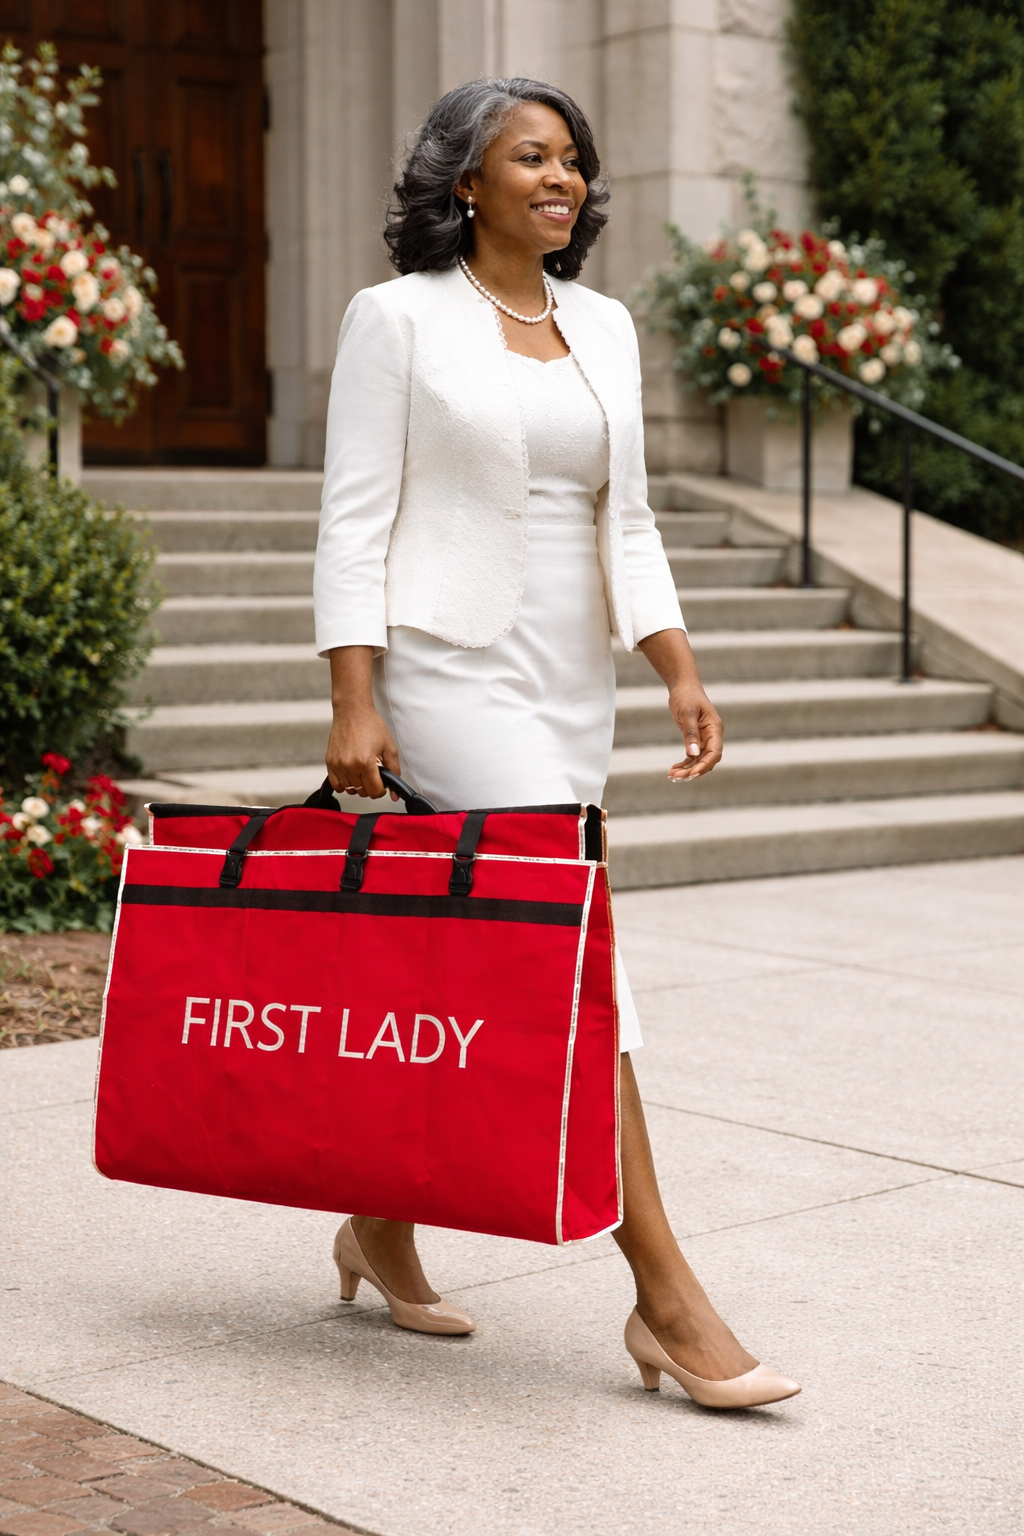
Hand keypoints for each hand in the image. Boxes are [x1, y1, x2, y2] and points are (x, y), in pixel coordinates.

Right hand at [325, 646, 399, 798]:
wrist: (352, 711)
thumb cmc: (371, 726)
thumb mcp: (389, 747)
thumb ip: (394, 771)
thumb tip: (395, 794)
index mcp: (366, 762)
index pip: (375, 791)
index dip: (381, 789)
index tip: (382, 783)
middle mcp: (350, 765)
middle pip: (363, 792)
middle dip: (371, 787)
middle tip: (374, 774)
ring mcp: (338, 765)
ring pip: (350, 790)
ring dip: (358, 785)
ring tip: (362, 772)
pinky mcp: (330, 762)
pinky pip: (336, 784)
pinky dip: (344, 783)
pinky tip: (351, 774)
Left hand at [666, 683, 722, 780]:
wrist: (682, 686)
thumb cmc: (686, 696)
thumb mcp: (687, 713)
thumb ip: (691, 734)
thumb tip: (693, 754)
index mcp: (715, 729)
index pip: (715, 753)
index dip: (705, 765)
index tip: (692, 773)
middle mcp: (712, 736)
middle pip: (707, 760)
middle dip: (693, 770)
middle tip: (676, 777)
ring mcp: (704, 739)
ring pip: (699, 760)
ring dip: (687, 770)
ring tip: (672, 776)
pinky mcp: (695, 739)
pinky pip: (692, 756)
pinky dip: (684, 764)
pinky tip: (673, 770)